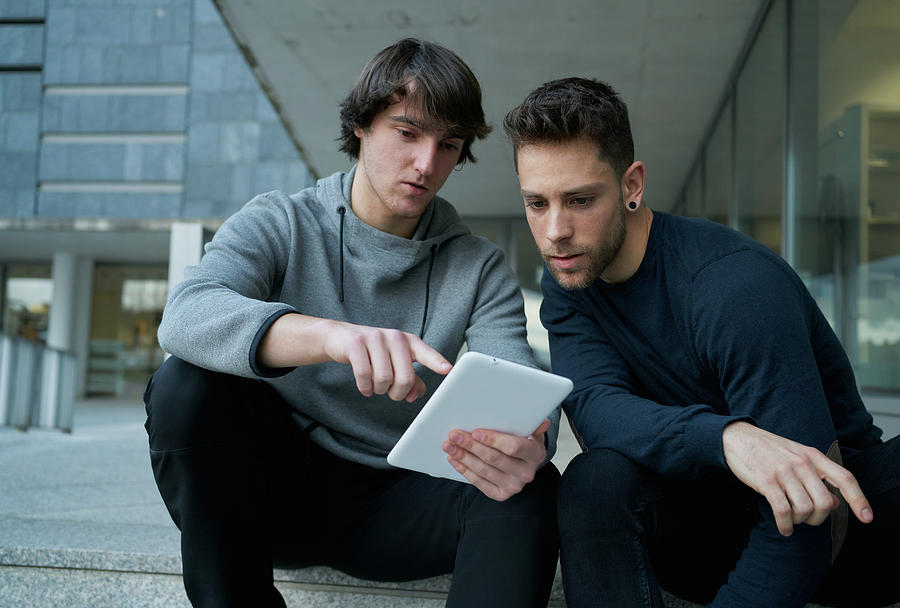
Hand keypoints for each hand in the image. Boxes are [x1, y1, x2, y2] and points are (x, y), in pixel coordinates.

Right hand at [323, 321, 451, 400]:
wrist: (340, 337)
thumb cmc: (373, 352)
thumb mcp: (394, 362)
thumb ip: (410, 379)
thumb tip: (415, 396)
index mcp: (408, 341)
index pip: (426, 353)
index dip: (437, 362)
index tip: (448, 370)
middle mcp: (394, 337)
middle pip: (405, 378)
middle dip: (397, 393)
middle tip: (390, 392)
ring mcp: (375, 338)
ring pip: (384, 379)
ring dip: (379, 390)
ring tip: (375, 386)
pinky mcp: (356, 344)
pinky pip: (364, 375)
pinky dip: (365, 387)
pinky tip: (365, 388)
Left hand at [442, 419, 550, 500]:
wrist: (525, 465)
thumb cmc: (524, 443)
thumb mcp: (532, 432)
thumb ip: (533, 425)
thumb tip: (542, 421)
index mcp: (535, 454)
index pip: (513, 447)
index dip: (493, 440)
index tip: (476, 431)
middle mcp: (526, 473)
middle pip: (494, 458)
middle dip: (471, 445)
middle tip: (455, 435)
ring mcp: (513, 486)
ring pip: (483, 470)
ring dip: (463, 457)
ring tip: (449, 445)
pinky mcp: (500, 495)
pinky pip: (478, 482)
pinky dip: (464, 470)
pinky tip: (454, 459)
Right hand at [722, 421, 872, 535]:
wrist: (738, 438)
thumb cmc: (769, 451)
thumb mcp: (797, 455)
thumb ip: (817, 474)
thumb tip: (834, 502)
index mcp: (813, 456)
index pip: (844, 478)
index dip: (858, 500)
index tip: (866, 518)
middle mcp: (802, 463)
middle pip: (825, 503)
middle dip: (818, 518)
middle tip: (806, 519)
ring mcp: (784, 471)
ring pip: (805, 509)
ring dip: (799, 521)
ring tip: (791, 520)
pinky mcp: (766, 481)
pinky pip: (783, 511)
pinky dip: (786, 525)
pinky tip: (784, 528)